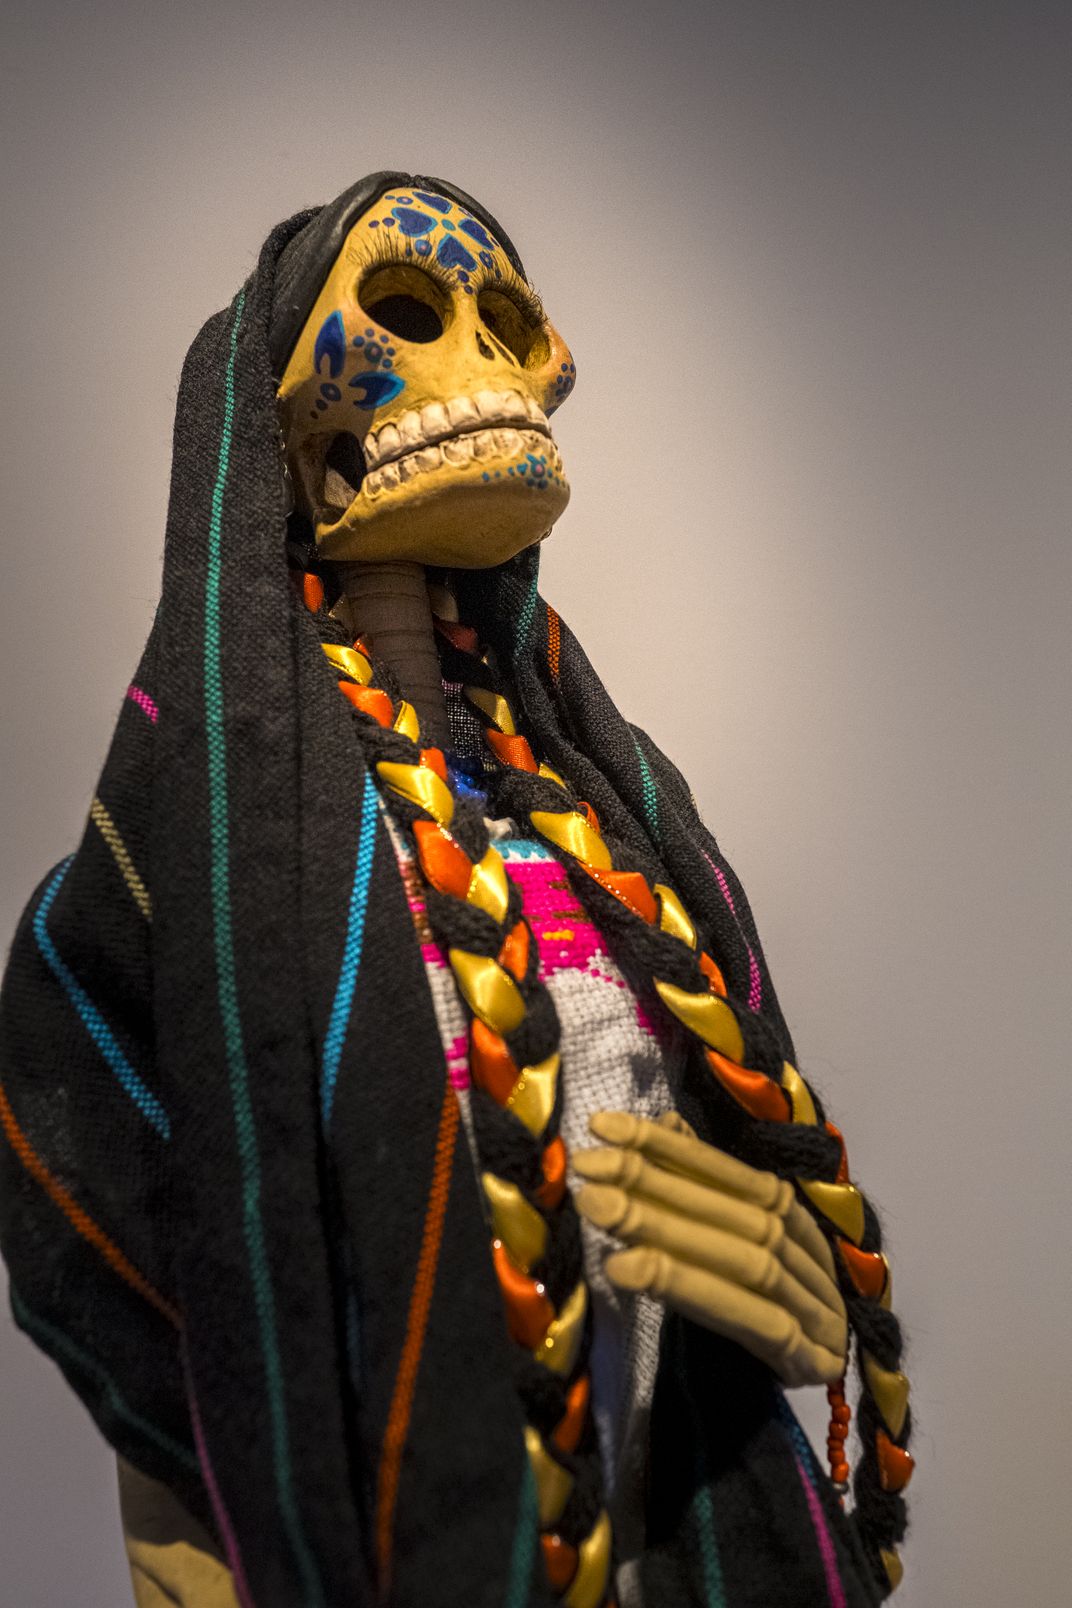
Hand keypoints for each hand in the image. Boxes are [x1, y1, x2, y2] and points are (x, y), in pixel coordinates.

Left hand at [573, 1109, 846, 1387]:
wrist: (823, 1385)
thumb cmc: (766, 1306)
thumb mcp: (733, 1240)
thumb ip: (704, 1184)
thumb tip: (668, 1121)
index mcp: (790, 1215)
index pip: (726, 1170)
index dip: (665, 1146)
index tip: (601, 1126)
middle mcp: (805, 1251)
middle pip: (729, 1211)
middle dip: (654, 1183)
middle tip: (587, 1168)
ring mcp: (813, 1305)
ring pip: (740, 1260)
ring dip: (665, 1230)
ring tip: (597, 1208)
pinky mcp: (807, 1357)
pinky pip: (750, 1320)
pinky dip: (690, 1290)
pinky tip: (628, 1272)